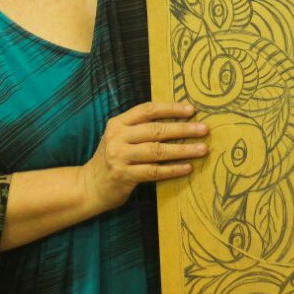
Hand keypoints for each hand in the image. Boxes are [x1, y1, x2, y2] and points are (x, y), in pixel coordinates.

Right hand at [80, 102, 208, 213]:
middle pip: (155, 130)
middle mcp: (117, 137)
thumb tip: (176, 120)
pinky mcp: (124, 176)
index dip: (170, 108)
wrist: (89, 185)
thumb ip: (139, 128)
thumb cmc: (112, 159)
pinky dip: (172, 170)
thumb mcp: (119, 137)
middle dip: (183, 129)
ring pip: (157, 151)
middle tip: (204, 129)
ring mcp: (119, 157)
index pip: (147, 110)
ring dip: (183, 150)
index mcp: (117, 123)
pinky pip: (153, 171)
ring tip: (202, 149)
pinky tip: (187, 168)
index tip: (191, 110)